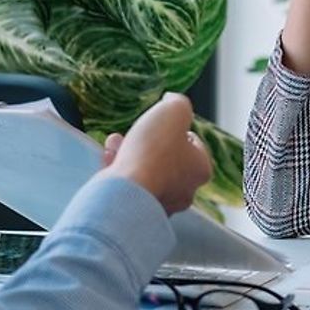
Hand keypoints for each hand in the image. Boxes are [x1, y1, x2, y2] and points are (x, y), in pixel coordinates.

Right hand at [99, 93, 211, 215]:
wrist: (125, 190)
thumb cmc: (153, 153)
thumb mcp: (174, 111)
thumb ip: (178, 103)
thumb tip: (173, 100)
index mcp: (200, 169)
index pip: (194, 145)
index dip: (177, 130)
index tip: (163, 124)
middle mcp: (184, 191)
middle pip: (167, 158)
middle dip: (148, 141)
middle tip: (137, 131)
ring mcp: (159, 203)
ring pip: (146, 171)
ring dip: (129, 153)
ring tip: (116, 141)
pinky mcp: (136, 209)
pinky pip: (129, 185)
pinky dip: (119, 170)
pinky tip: (109, 157)